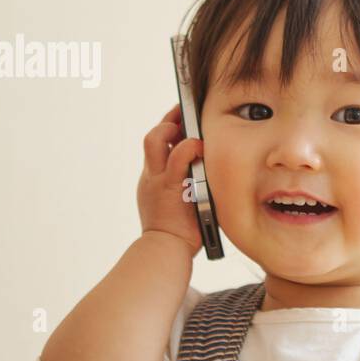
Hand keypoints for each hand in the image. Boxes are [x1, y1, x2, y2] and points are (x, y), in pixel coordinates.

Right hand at [137, 102, 204, 255]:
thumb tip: (208, 171)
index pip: (157, 146)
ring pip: (155, 139)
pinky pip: (176, 159)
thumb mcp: (177, 203)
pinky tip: (199, 143)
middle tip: (184, 110)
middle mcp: (151, 175)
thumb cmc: (178, 232)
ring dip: (171, 127)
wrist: (165, 250)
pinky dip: (187, 148)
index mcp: (153, 179)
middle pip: (152, 137)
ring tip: (188, 124)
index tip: (181, 118)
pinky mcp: (168, 186)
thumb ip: (186, 184)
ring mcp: (157, 179)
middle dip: (168, 120)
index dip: (169, 129)